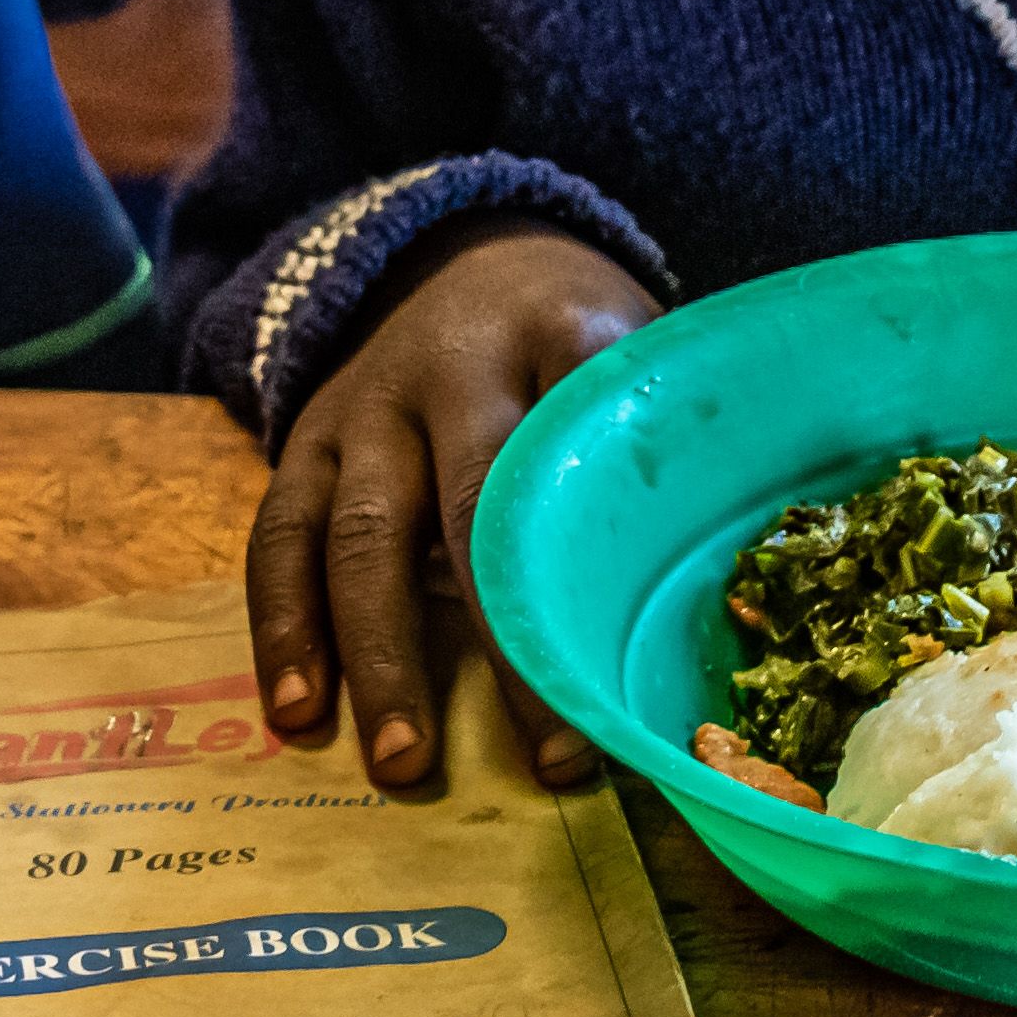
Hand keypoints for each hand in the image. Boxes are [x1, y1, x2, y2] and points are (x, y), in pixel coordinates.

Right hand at [249, 222, 655, 787]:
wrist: (465, 255)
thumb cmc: (573, 344)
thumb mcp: (635, 351)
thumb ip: (663, 444)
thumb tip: (734, 592)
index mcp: (563, 335)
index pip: (592, 435)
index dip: (612, 544)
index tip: (642, 651)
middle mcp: (456, 367)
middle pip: (475, 506)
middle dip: (506, 639)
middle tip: (541, 755)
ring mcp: (371, 405)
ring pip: (363, 533)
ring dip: (378, 653)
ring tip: (401, 760)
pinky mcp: (307, 439)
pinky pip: (282, 536)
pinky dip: (285, 625)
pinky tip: (297, 711)